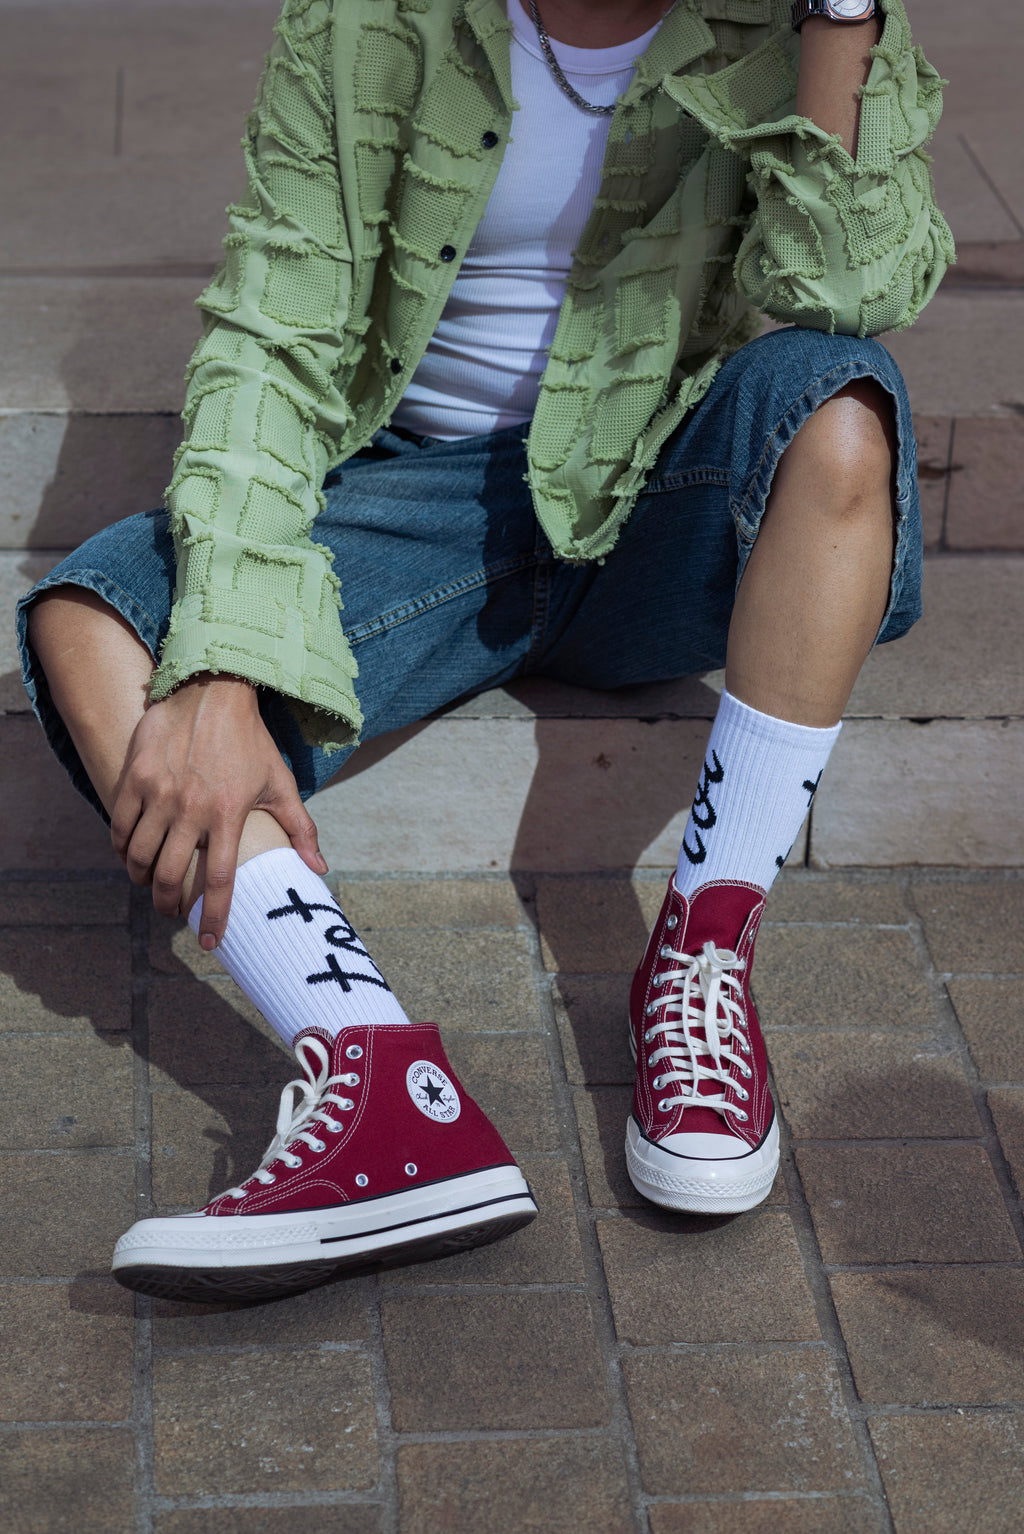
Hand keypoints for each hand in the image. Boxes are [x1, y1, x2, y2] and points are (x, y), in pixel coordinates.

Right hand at [110, 675, 326, 947]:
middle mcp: (190, 808)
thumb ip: (300, 828)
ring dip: (140, 879)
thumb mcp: (280, 783)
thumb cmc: (250, 741)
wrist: (213, 691)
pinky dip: (120, 848)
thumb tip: (318, 868)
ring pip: (138, 855)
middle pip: (168, 875)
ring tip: (148, 884)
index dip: (214, 916)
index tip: (210, 942)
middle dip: (167, 904)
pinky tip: (129, 855)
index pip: (218, 880)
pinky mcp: (135, 777)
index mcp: (228, 814)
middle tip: (171, 912)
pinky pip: (119, 826)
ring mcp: (159, 793)